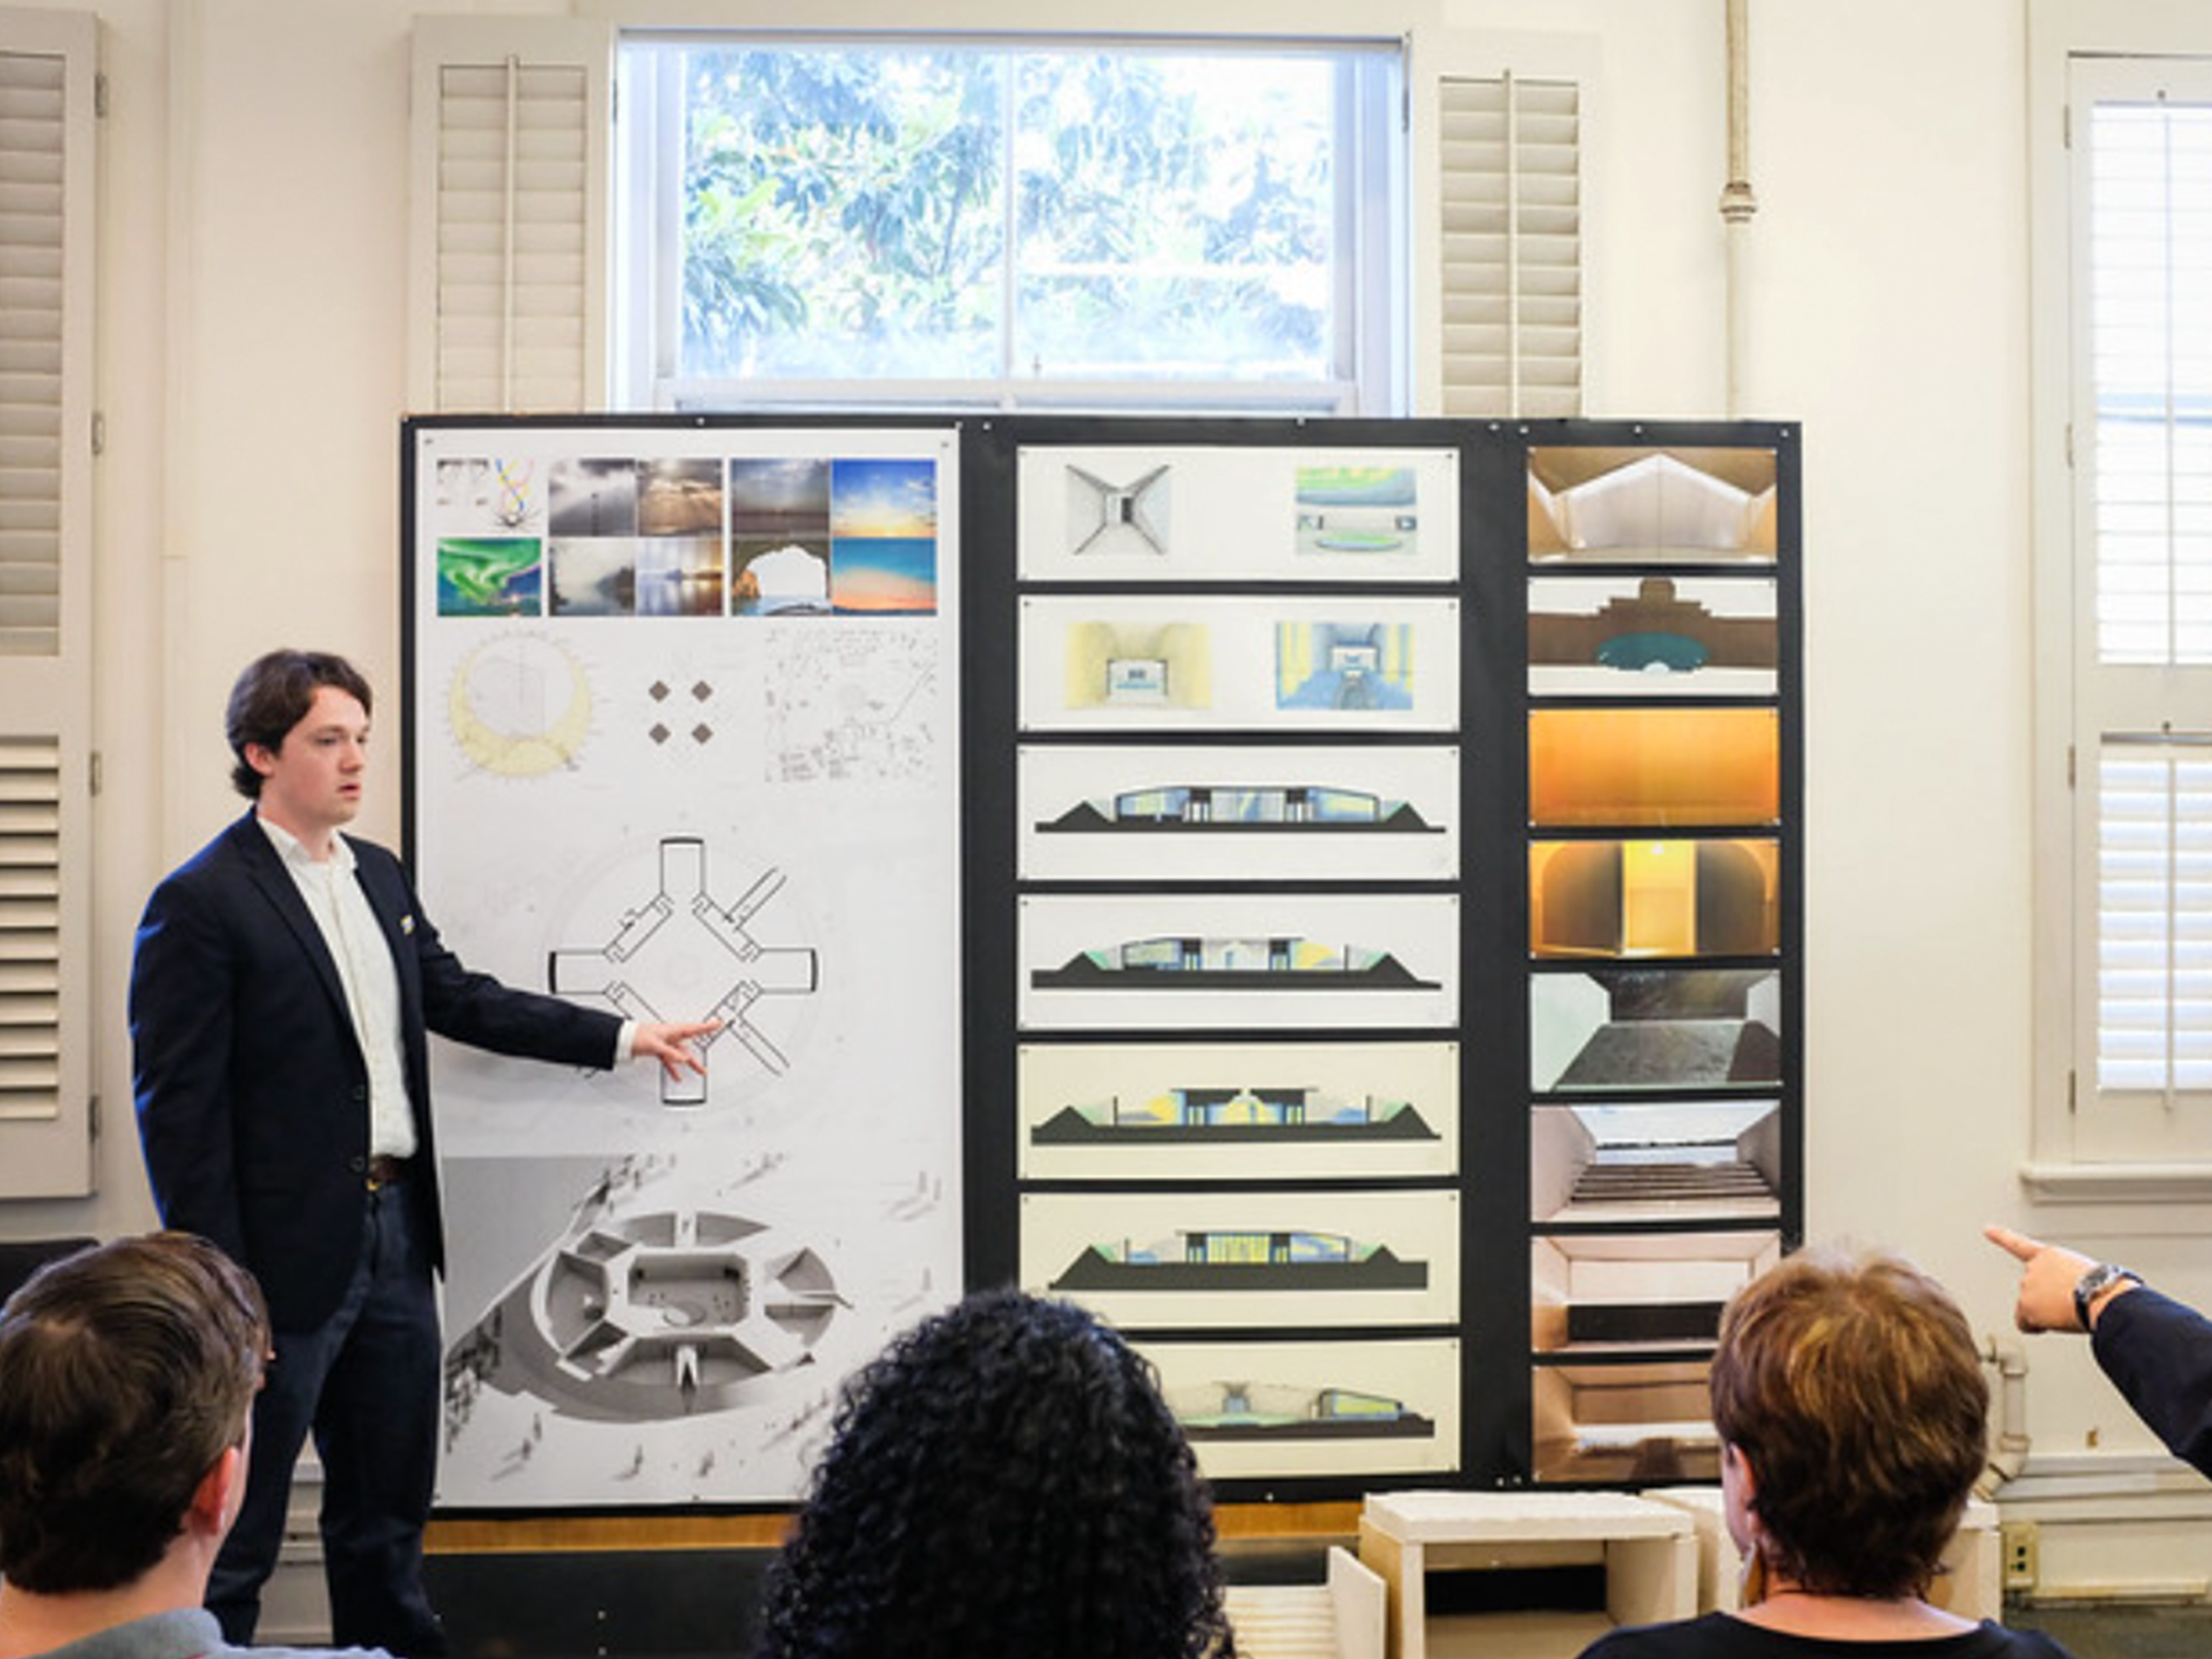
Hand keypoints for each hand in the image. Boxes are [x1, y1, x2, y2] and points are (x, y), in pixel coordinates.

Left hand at [632, 1019, 720, 1081]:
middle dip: (701, 1049)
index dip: (707, 1027)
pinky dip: (674, 1068)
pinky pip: (671, 1060)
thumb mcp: (656, 1045)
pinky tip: (677, 1076)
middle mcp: (671, 1036)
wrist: (623, 1039)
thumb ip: (671, 1053)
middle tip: (713, 1049)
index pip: (694, 1028)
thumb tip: (683, 1059)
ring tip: (700, 1070)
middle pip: (690, 1044)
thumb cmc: (637, 1036)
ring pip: (682, 1054)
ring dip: (690, 1063)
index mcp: (672, 1030)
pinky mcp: (660, 1050)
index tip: (718, 1024)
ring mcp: (666, 1044)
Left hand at [1984, 1223, 2104, 1332]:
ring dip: (2047, 1313)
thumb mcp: (2084, 1272)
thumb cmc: (2104, 1286)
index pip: (2020, 1245)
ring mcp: (2027, 1285)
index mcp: (2050, 1255)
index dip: (2001, 1236)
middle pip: (2034, 1291)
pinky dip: (2033, 1326)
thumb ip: (2066, 1279)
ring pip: (2033, 1308)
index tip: (1987, 1230)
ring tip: (2070, 1311)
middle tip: (2072, 1303)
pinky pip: (2023, 1323)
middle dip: (2049, 1300)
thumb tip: (2071, 1298)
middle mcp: (2033, 1267)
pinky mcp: (2026, 1305)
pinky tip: (2046, 1326)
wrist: (2102, 1294)